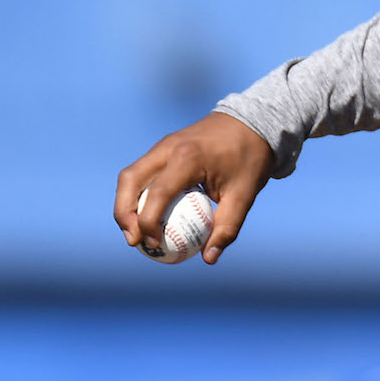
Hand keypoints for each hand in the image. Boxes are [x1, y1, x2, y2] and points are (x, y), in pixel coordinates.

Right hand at [114, 112, 272, 263]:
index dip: (148, 222)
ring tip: (136, 232)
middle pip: (130, 180)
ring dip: (126, 203)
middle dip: (124, 213)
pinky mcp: (165, 146)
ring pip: (131, 175)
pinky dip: (138, 193)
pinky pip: (143, 171)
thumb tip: (209, 258)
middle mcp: (169, 147)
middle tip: (134, 241)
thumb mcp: (245, 193)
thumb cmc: (251, 158)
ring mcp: (164, 144)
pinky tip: (147, 215)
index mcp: (188, 157)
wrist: (255, 121)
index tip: (154, 244)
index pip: (157, 193)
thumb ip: (227, 226)